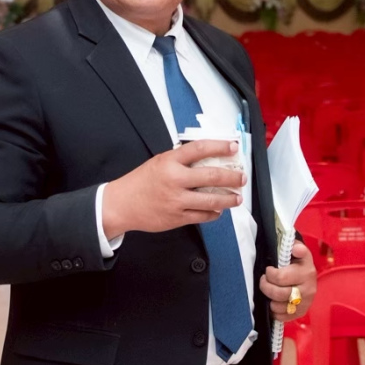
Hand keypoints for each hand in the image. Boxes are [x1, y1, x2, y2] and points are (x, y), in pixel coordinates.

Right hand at [100, 139, 244, 236]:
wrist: (122, 205)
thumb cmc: (140, 182)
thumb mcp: (158, 162)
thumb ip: (180, 159)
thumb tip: (206, 157)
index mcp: (169, 162)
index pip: (200, 149)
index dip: (220, 147)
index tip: (234, 147)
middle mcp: (175, 180)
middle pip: (211, 176)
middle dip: (232, 177)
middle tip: (241, 177)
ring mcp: (177, 201)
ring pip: (211, 200)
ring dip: (229, 199)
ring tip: (237, 197)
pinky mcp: (178, 217)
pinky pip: (203, 216)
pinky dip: (214, 213)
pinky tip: (218, 210)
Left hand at [260, 239, 316, 322]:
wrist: (307, 274)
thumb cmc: (298, 262)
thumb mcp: (298, 251)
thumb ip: (296, 248)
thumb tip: (296, 249)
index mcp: (306, 273)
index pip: (280, 278)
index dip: (269, 274)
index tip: (268, 270)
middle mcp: (308, 290)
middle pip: (278, 294)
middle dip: (265, 287)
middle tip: (263, 281)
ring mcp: (305, 303)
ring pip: (278, 307)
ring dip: (269, 300)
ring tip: (269, 291)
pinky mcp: (301, 313)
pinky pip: (282, 317)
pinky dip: (274, 311)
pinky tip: (274, 301)